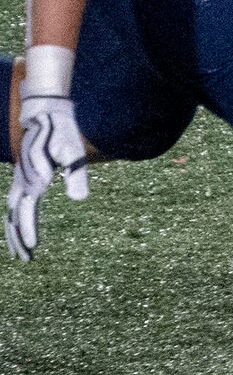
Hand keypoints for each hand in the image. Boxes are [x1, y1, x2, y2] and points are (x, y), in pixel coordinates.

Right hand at [10, 85, 90, 262]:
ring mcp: (21, 180)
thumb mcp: (73, 151)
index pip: (26, 211)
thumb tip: (79, 199)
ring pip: (12, 212)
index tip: (32, 247)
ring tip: (22, 252)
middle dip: (18, 239)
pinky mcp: (23, 178)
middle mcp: (22, 182)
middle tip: (26, 260)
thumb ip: (76, 175)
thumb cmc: (61, 132)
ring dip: (15, 232)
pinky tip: (21, 229)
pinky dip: (15, 219)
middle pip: (14, 216)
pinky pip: (15, 204)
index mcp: (32, 179)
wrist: (45, 114)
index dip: (28, 229)